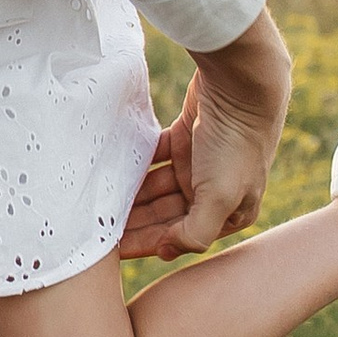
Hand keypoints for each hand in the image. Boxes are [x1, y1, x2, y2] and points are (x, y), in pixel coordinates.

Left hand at [116, 13, 292, 260]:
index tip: (112, 248)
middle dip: (135, 221)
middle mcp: (215, 191)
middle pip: (165, 214)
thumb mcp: (219, 198)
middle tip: (97, 226)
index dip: (147, 243)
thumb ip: (195, 234)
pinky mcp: (187, 138)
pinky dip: (138, 165)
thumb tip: (165, 250)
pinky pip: (156, 158)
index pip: (180, 236)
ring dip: (132, 195)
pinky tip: (114, 171)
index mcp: (229, 212)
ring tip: (100, 201)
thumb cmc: (235, 145)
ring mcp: (200, 164)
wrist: (240, 86)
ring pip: (158, 187)